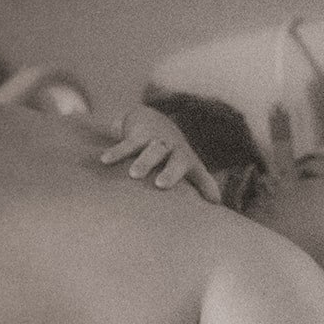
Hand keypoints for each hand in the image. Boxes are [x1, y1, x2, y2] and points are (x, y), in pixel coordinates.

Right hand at [100, 105, 219, 202]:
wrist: (150, 120)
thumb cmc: (172, 153)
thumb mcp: (190, 165)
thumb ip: (203, 182)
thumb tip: (219, 203)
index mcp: (187, 161)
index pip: (199, 174)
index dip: (206, 185)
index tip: (211, 202)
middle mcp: (174, 150)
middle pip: (176, 160)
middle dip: (171, 172)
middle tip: (161, 184)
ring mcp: (156, 141)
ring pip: (152, 150)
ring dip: (144, 161)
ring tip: (134, 174)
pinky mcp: (138, 134)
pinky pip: (127, 143)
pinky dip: (117, 152)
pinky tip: (104, 160)